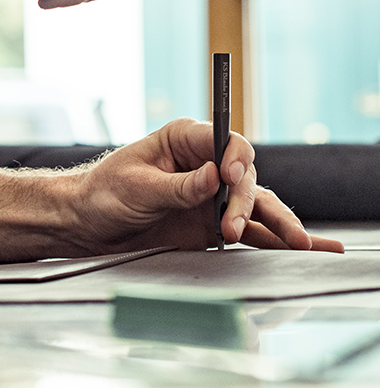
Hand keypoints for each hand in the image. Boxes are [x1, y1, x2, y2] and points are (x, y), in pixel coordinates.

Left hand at [70, 118, 343, 253]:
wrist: (86, 224)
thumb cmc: (103, 194)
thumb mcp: (137, 188)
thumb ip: (178, 186)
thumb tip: (213, 177)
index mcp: (184, 139)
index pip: (224, 141)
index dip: (233, 158)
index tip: (228, 177)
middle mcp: (204, 163)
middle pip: (244, 175)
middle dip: (245, 200)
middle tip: (231, 225)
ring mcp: (212, 195)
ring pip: (256, 203)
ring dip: (276, 223)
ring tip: (299, 245)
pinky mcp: (213, 223)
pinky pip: (251, 230)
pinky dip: (275, 239)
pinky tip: (301, 248)